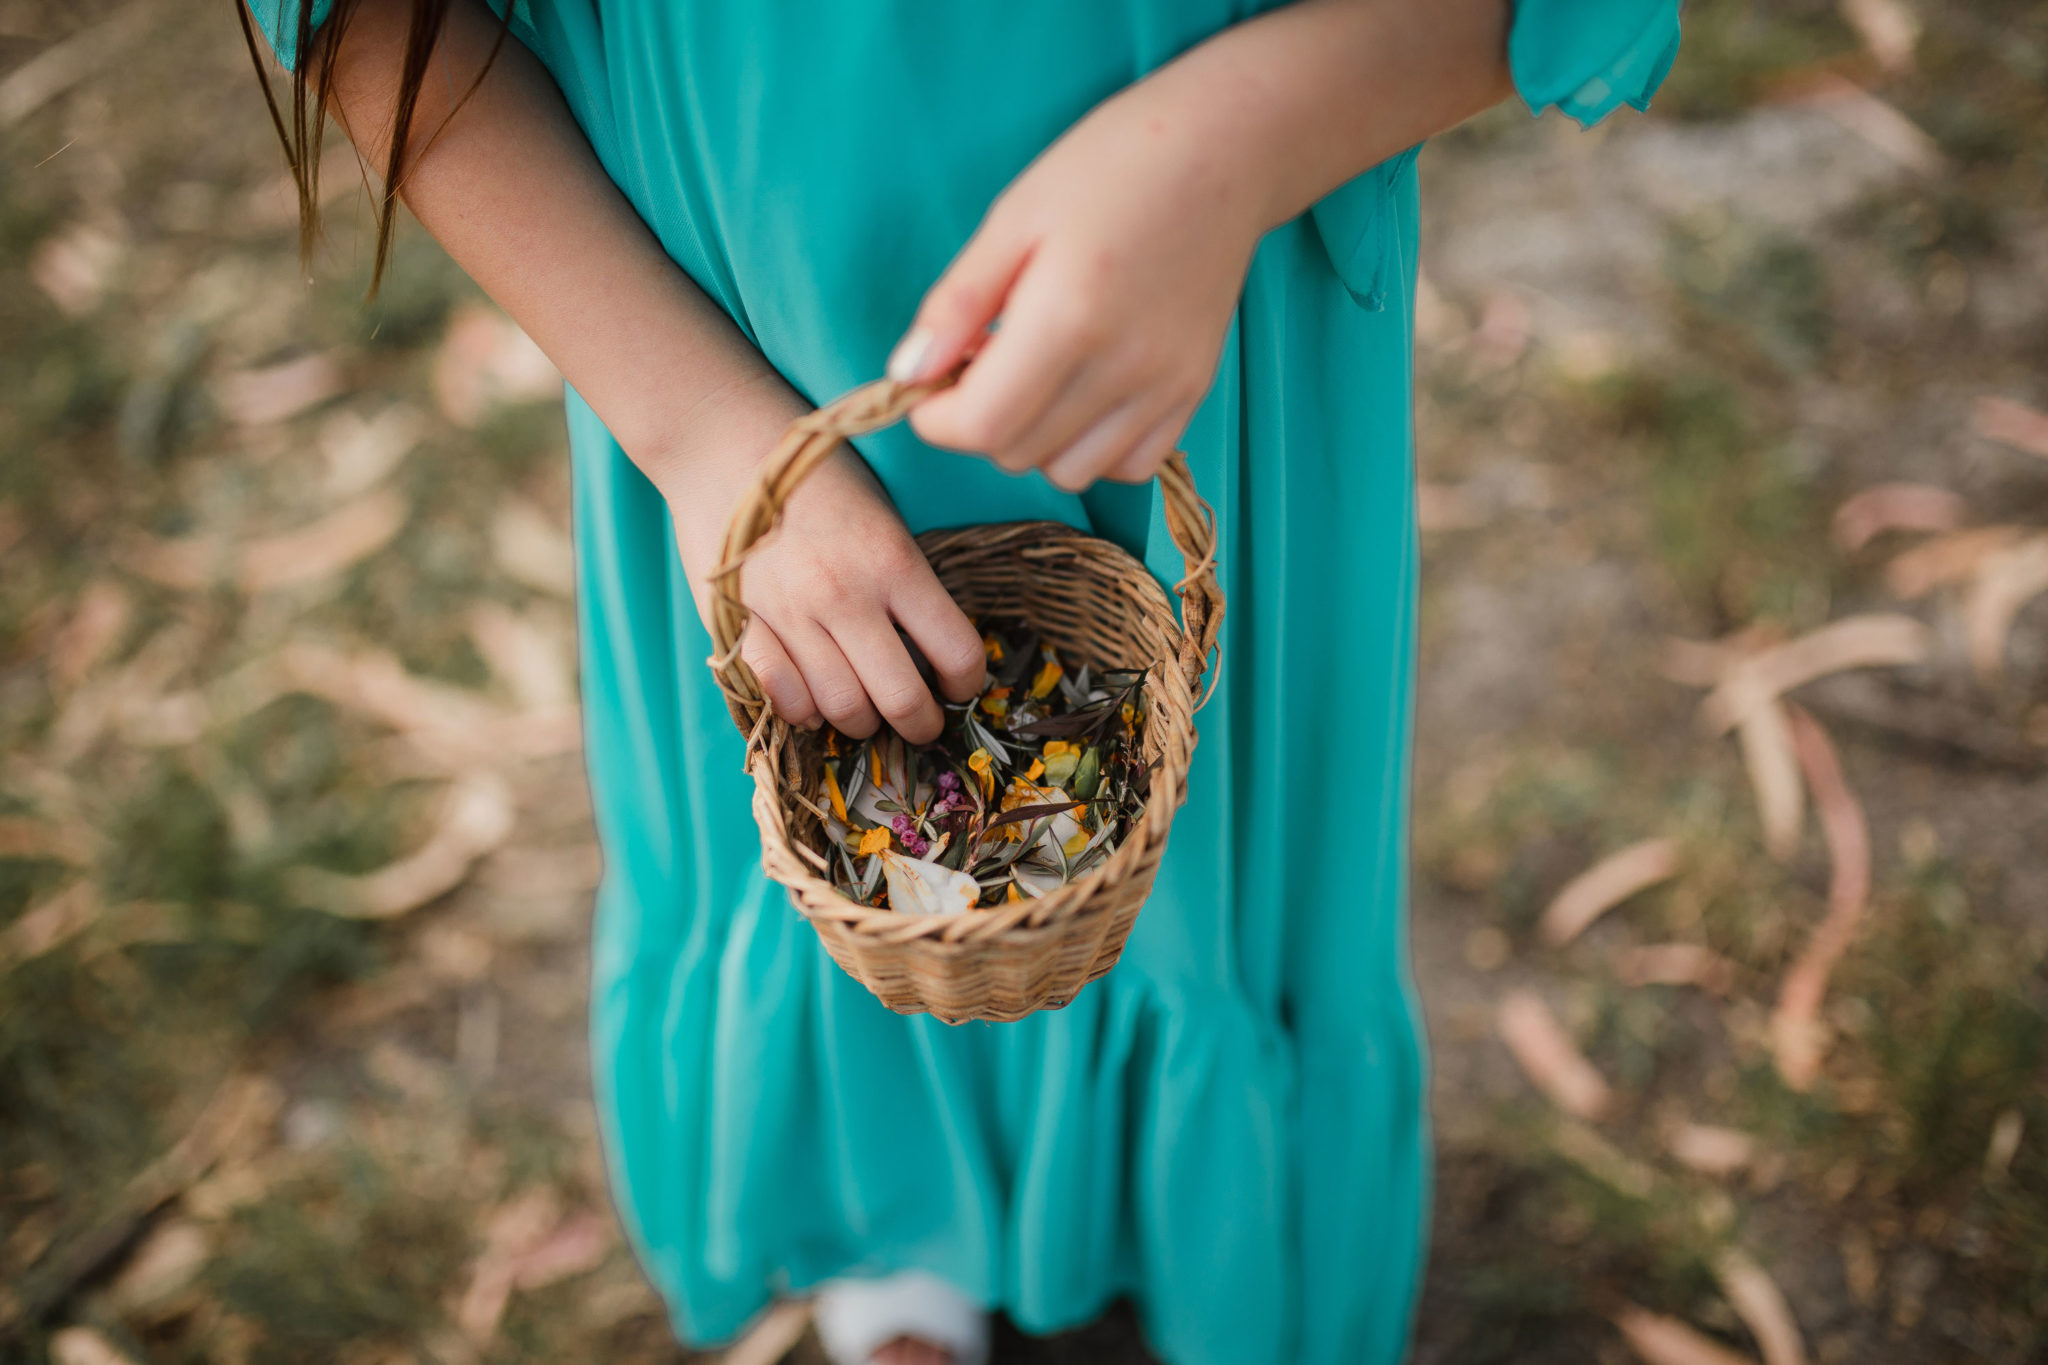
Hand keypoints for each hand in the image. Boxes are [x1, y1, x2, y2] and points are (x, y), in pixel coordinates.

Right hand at [660, 398, 984, 744]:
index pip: (957, 652)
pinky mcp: (740, 625)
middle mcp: (846, 595)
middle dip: (921, 723)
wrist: (723, 444)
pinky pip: (784, 698)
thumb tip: (931, 652)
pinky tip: (811, 698)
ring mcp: (790, 615)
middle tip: (920, 719)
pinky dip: (804, 710)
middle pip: (902, 699)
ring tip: (863, 708)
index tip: (957, 685)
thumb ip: (906, 583)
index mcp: (894, 562)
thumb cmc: (815, 478)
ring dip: (861, 720)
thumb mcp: (882, 518)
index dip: (966, 683)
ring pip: (843, 709)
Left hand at [887, 75, 1272, 491]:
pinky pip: (1127, 467)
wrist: (1223, 152)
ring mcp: (1165, 387)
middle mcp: (1122, 367)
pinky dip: (1091, 449)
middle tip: (982, 359)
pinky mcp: (1193, 392)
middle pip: (1017, 453)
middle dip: (979, 421)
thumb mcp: (1013, 217)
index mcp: (1067, 317)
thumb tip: (907, 373)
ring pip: (1069, 473)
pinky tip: (1081, 395)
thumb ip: (957, 303)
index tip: (928, 382)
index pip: (981, 426)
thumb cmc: (1111, 167)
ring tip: (1034, 375)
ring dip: (1033, 439)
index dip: (935, 418)